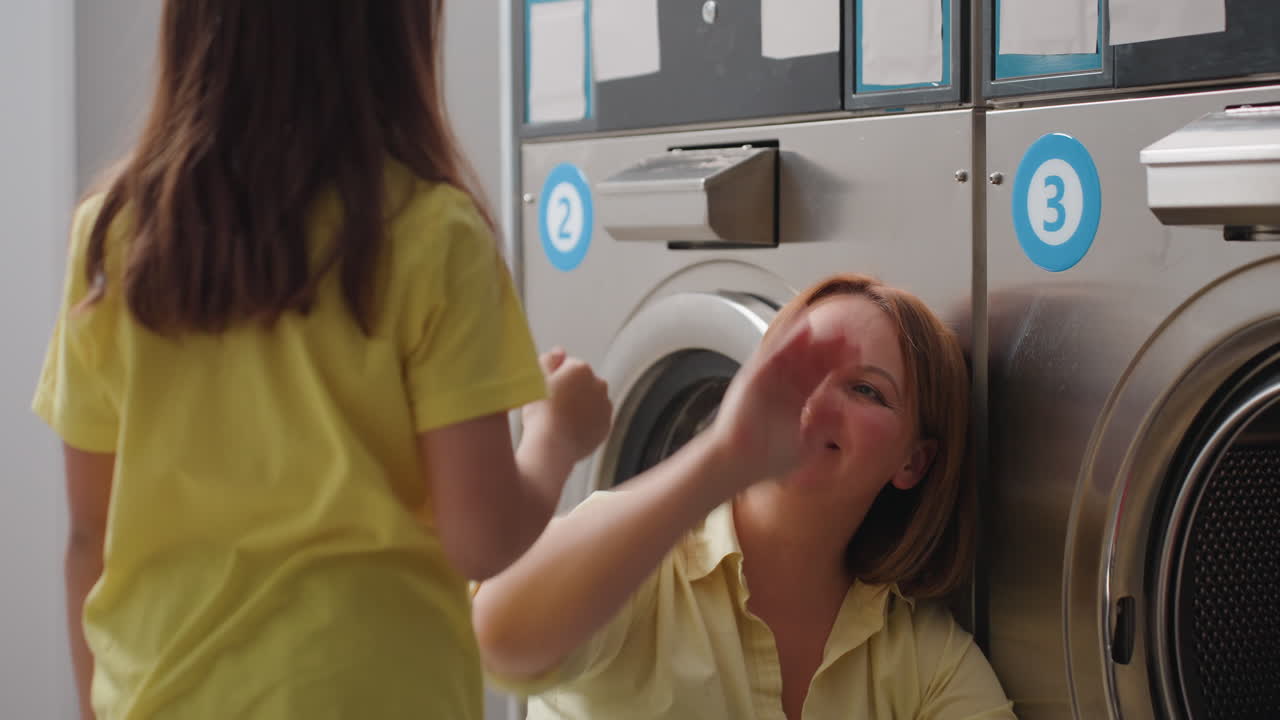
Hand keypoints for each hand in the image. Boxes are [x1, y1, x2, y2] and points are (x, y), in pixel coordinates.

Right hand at [521, 348, 612, 468]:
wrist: (551, 446)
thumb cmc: (540, 413)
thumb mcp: (535, 380)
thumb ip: (548, 360)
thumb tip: (559, 351)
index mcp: (581, 369)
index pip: (569, 366)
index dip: (556, 378)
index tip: (546, 391)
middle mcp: (599, 384)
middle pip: (583, 383)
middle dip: (572, 390)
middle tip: (553, 406)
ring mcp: (605, 406)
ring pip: (591, 401)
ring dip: (581, 406)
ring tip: (561, 420)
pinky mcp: (606, 426)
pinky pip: (595, 420)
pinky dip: (586, 423)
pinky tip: (570, 430)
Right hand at [705, 315, 859, 489]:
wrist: (736, 463)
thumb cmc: (766, 460)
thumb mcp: (806, 444)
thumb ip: (823, 430)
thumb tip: (843, 419)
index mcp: (796, 400)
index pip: (820, 376)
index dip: (838, 364)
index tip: (856, 354)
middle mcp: (783, 386)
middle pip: (809, 360)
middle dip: (829, 348)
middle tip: (848, 336)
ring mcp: (768, 380)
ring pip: (793, 352)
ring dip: (811, 338)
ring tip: (830, 326)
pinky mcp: (754, 377)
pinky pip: (772, 353)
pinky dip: (786, 339)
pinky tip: (803, 327)